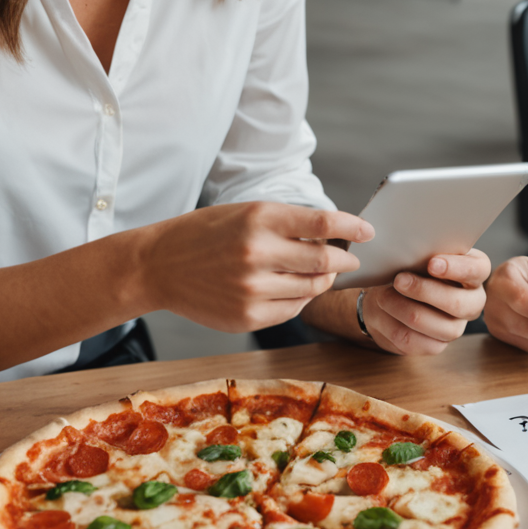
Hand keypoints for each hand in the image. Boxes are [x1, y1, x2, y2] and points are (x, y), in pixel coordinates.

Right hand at [135, 202, 370, 332]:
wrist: (159, 265)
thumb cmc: (208, 233)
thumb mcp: (247, 212)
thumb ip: (289, 223)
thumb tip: (335, 235)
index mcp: (259, 219)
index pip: (322, 222)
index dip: (352, 226)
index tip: (368, 230)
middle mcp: (257, 253)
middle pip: (323, 259)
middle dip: (344, 259)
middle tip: (350, 257)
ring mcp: (251, 289)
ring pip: (311, 288)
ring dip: (324, 279)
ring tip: (322, 271)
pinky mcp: (246, 317)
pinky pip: (291, 310)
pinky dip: (301, 299)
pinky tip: (294, 289)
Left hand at [361, 249, 490, 355]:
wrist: (394, 291)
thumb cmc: (414, 262)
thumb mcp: (422, 250)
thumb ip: (425, 249)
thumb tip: (413, 248)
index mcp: (476, 271)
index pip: (478, 269)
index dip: (457, 268)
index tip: (431, 263)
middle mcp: (473, 301)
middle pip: (458, 303)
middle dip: (425, 291)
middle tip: (399, 280)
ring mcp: (457, 326)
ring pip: (437, 326)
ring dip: (404, 309)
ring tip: (384, 296)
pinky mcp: (437, 345)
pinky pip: (416, 341)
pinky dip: (394, 325)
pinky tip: (383, 311)